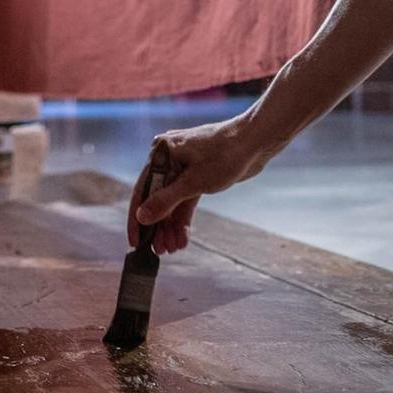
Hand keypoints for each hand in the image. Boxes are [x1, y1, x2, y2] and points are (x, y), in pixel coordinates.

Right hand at [126, 112, 276, 255]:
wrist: (255, 142)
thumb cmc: (225, 154)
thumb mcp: (193, 182)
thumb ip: (165, 201)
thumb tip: (141, 217)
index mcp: (161, 153)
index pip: (142, 189)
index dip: (137, 218)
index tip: (136, 241)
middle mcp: (168, 159)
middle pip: (156, 198)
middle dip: (158, 226)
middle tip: (159, 250)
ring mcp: (182, 167)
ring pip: (171, 202)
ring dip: (171, 225)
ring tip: (172, 248)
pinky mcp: (196, 175)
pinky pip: (184, 199)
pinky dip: (183, 218)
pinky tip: (182, 238)